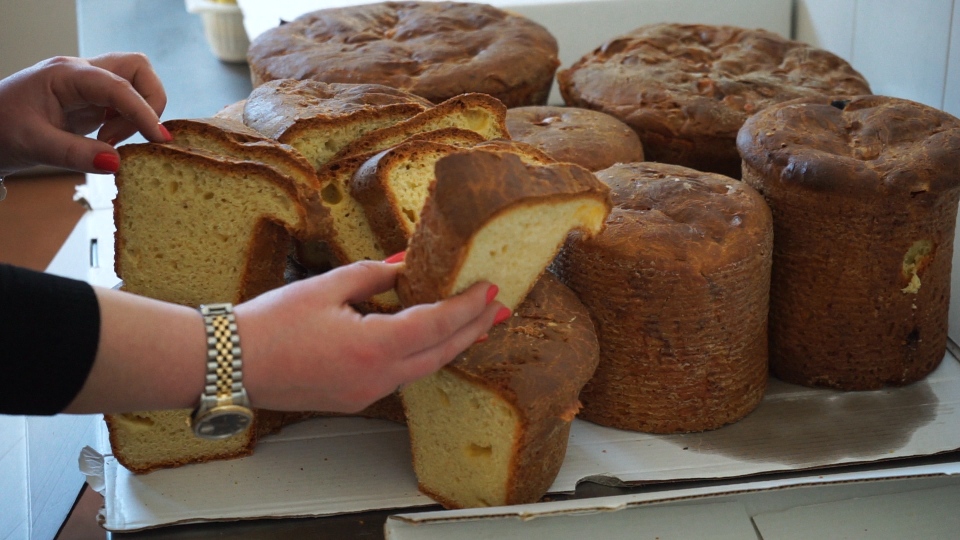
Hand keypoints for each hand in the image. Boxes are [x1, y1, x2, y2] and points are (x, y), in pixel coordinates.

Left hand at [0, 53, 169, 176]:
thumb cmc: (0, 131)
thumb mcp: (34, 145)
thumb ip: (76, 154)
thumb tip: (117, 163)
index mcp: (65, 75)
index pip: (118, 85)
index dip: (143, 111)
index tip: (158, 139)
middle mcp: (82, 73)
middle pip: (137, 69)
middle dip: (148, 102)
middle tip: (132, 136)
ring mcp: (88, 85)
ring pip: (136, 83)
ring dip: (138, 113)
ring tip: (110, 141)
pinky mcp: (92, 100)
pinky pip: (125, 102)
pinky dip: (129, 121)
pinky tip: (108, 141)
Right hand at [237, 260, 504, 412]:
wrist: (230, 364)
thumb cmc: (269, 325)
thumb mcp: (327, 286)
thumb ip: (374, 275)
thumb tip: (405, 265)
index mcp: (374, 347)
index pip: (438, 325)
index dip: (469, 307)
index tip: (491, 290)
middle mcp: (377, 378)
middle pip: (441, 353)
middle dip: (474, 329)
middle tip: (500, 310)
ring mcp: (366, 393)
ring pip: (423, 369)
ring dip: (450, 344)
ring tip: (473, 323)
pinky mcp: (354, 399)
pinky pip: (400, 377)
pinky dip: (421, 356)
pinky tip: (425, 339)